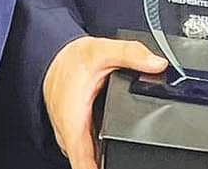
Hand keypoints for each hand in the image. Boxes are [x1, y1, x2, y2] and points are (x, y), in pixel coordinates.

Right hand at [41, 35, 167, 168]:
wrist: (50, 58)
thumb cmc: (68, 60)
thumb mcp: (99, 50)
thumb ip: (130, 55)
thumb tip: (157, 63)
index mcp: (74, 123)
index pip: (84, 165)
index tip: (119, 167)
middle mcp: (70, 137)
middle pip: (90, 166)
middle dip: (112, 165)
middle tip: (134, 159)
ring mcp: (73, 139)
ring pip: (91, 160)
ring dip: (106, 160)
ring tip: (127, 151)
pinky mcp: (78, 137)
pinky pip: (91, 153)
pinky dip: (102, 152)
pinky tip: (115, 141)